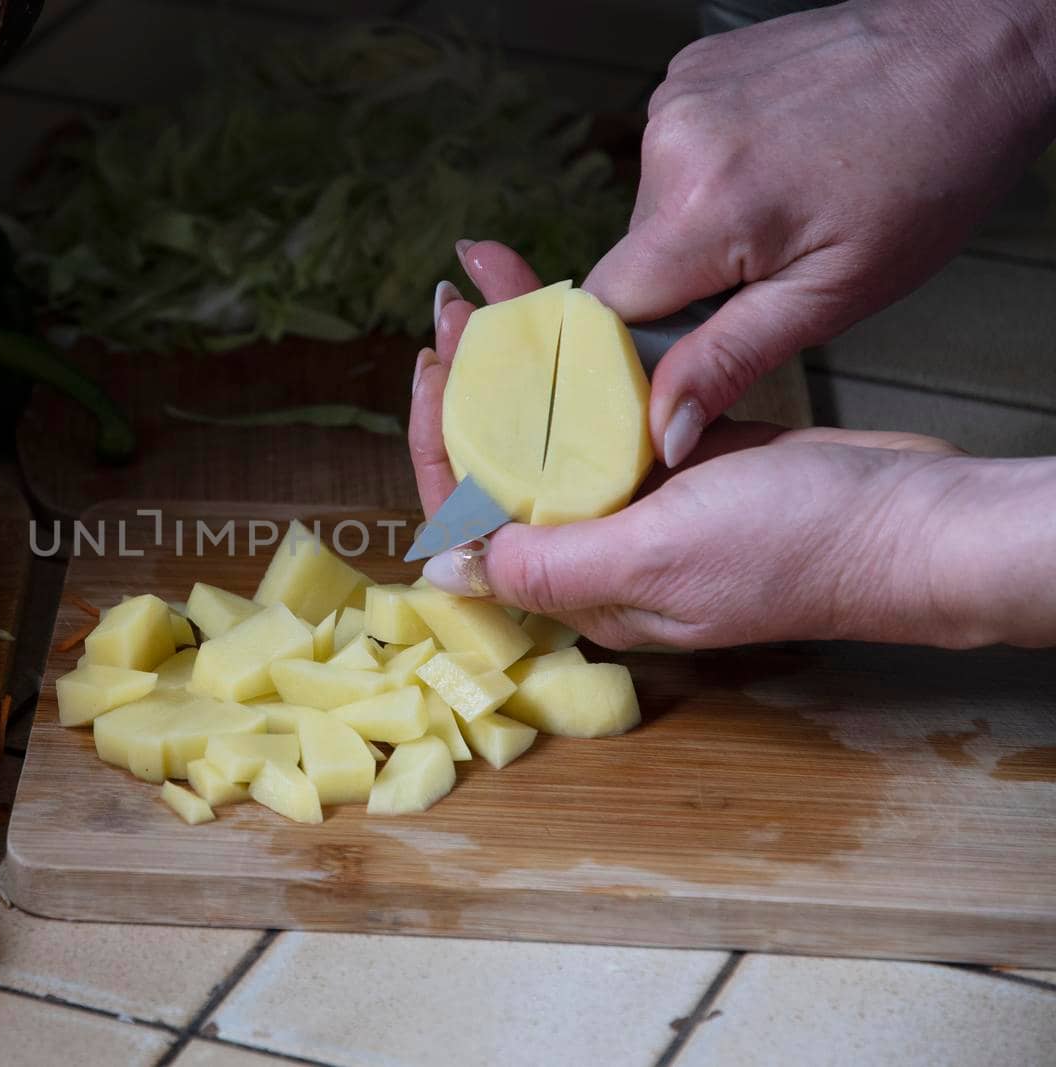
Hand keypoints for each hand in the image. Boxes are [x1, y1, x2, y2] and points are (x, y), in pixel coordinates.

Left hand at [416, 242, 981, 649]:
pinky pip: (607, 410)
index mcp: (582, 585)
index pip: (474, 521)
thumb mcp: (659, 556)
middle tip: (455, 308)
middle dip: (469, 387)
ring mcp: (641, 505)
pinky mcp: (682, 463)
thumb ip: (550, 563)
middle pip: (504, 466)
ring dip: (518, 362)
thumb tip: (447, 568)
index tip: (434, 366)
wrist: (919, 520)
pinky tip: (560, 313)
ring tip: (491, 290)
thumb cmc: (800, 545)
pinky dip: (581, 363)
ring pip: (552, 430)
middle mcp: (599, 550)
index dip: (440, 444)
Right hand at [583, 0, 1055, 466]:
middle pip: (633, 259)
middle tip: (771, 268)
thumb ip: (729, 361)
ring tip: (785, 206)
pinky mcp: (691, 71)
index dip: (640, 344)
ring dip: (703, 227)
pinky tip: (777, 161)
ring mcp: (678, 97)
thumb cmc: (932, 172)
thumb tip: (661, 429)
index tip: (689, 352)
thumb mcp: (835, 295)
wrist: (974, 54)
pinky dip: (714, 173)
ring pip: (655, 209)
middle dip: (686, 282)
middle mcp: (673, 141)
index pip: (606, 310)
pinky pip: (674, 154)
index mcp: (701, 208)